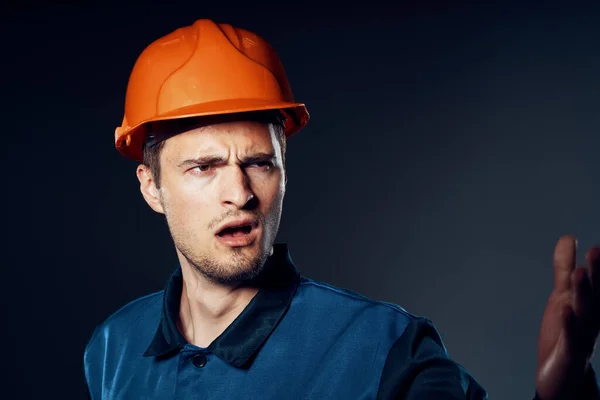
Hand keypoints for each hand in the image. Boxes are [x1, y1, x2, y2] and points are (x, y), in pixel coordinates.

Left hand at [536, 235, 599, 399]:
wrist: (562, 377)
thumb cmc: (565, 332)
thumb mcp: (563, 295)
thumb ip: (564, 268)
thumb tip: (568, 237)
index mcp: (592, 304)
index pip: (599, 283)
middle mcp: (592, 319)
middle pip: (596, 295)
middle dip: (597, 274)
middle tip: (597, 250)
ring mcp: (583, 337)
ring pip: (585, 314)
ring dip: (584, 295)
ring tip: (579, 272)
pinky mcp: (569, 354)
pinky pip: (571, 338)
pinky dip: (569, 324)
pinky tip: (564, 309)